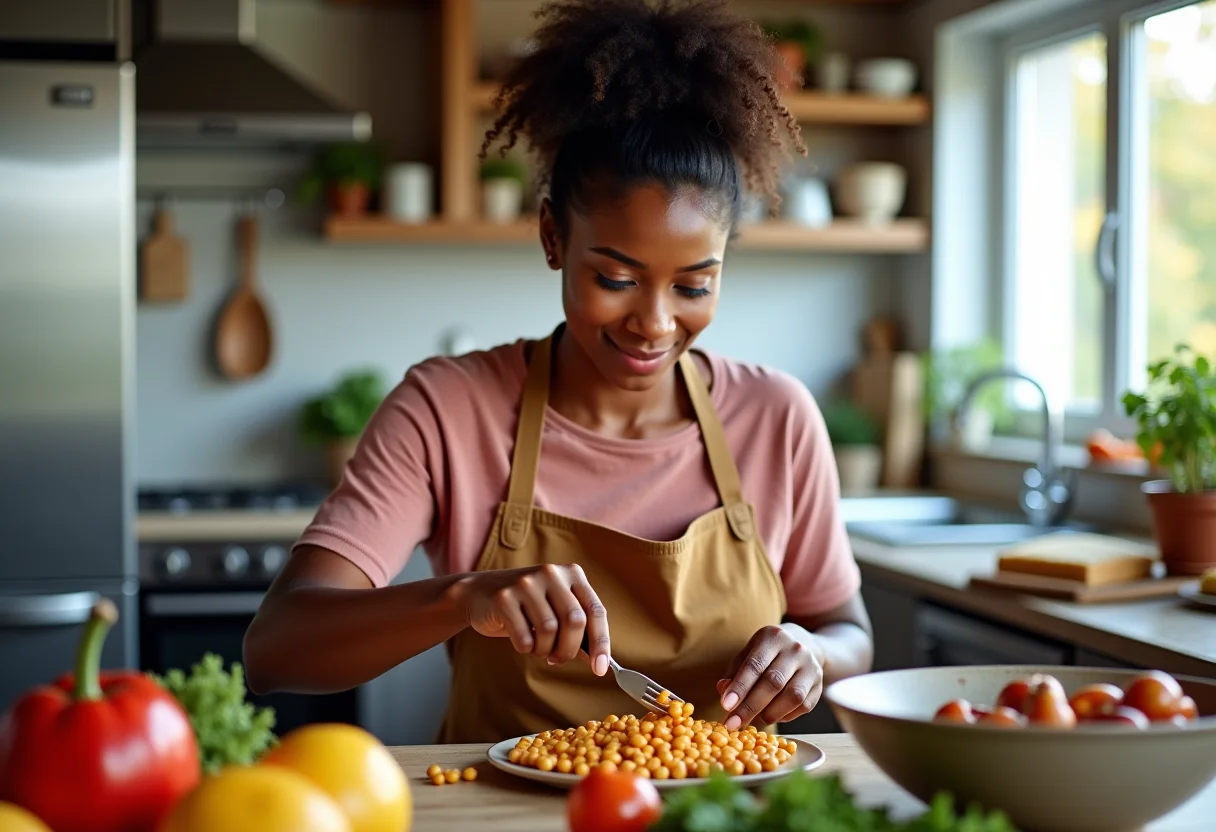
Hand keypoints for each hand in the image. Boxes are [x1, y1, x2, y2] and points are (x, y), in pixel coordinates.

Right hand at [454, 563, 610, 675]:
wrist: (479, 593)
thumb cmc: (525, 606)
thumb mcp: (555, 608)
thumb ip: (577, 627)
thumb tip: (599, 659)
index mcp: (572, 573)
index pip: (595, 611)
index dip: (601, 643)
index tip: (600, 669)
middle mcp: (551, 573)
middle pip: (574, 621)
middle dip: (569, 649)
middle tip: (558, 659)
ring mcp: (526, 583)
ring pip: (549, 630)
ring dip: (544, 649)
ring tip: (537, 647)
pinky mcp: (504, 597)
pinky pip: (524, 637)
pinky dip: (526, 648)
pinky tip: (521, 641)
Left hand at [717, 624, 823, 729]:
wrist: (804, 646)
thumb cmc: (767, 654)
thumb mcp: (748, 655)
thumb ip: (735, 673)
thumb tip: (723, 691)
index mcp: (773, 637)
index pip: (755, 664)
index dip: (740, 687)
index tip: (726, 706)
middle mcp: (795, 649)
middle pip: (773, 682)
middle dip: (750, 706)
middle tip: (733, 724)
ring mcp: (811, 666)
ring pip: (792, 696)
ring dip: (770, 713)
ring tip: (755, 719)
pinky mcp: (819, 684)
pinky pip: (803, 706)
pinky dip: (785, 716)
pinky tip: (773, 715)